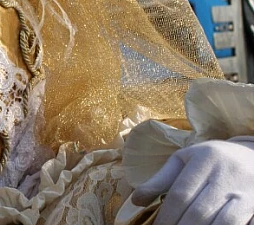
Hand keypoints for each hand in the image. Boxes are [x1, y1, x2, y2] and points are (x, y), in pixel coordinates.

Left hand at [132, 136, 253, 224]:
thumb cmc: (212, 159)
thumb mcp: (185, 160)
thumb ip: (161, 179)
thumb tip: (136, 201)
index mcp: (205, 160)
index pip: (181, 194)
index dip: (167, 216)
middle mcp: (227, 176)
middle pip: (200, 211)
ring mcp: (248, 193)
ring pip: (225, 222)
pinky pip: (245, 224)